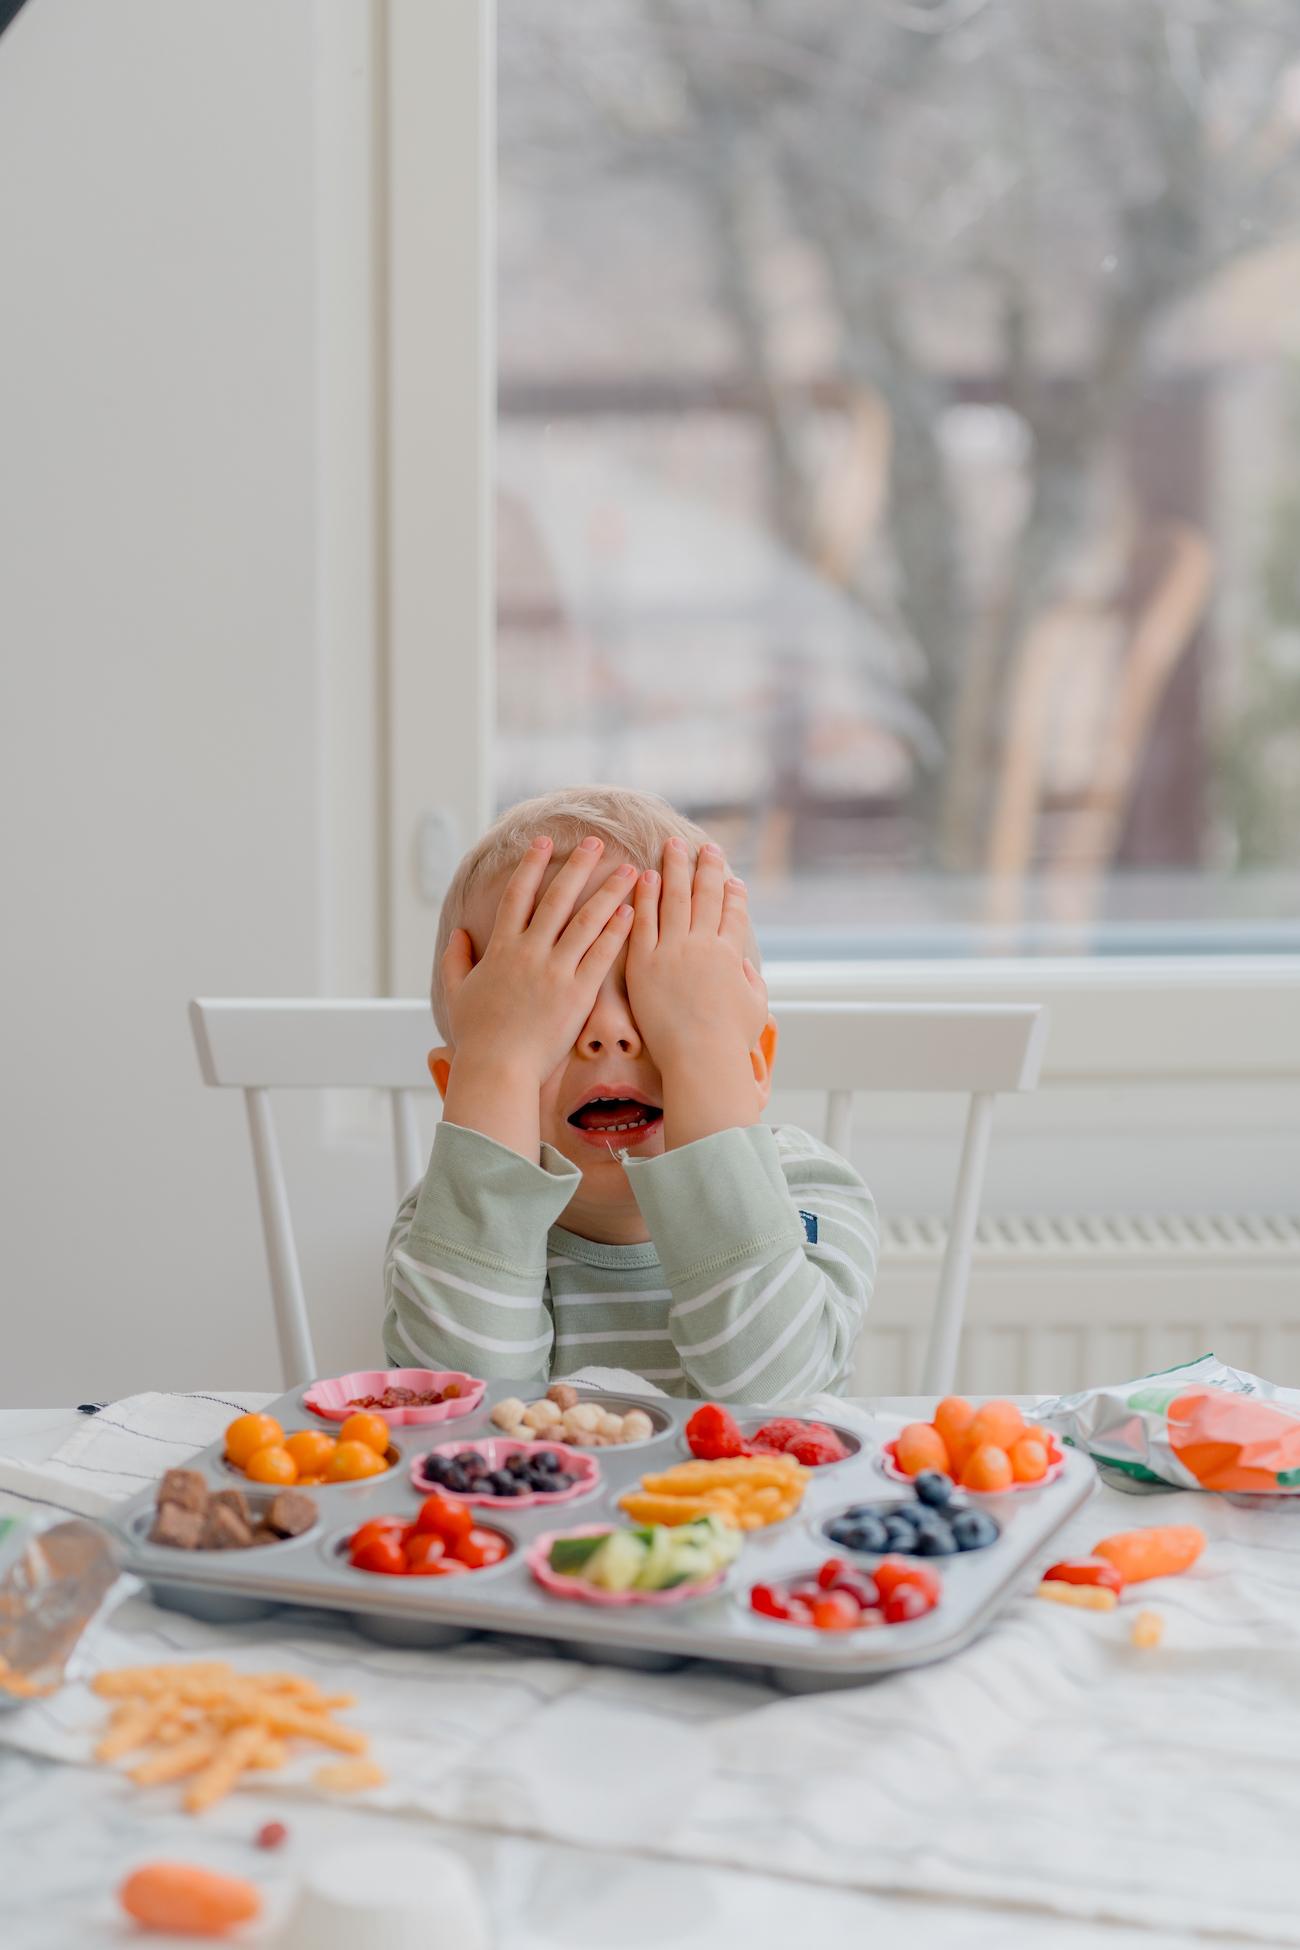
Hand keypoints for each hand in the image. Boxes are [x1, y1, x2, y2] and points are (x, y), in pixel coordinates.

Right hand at [442, 835, 635, 1085]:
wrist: (498, 1068)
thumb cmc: (477, 1035)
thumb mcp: (457, 992)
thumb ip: (455, 959)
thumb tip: (457, 934)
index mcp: (501, 948)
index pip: (518, 895)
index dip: (532, 865)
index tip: (544, 841)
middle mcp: (529, 952)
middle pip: (557, 899)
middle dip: (578, 867)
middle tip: (596, 843)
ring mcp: (554, 971)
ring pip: (585, 922)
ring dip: (608, 893)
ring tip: (627, 871)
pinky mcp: (577, 993)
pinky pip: (600, 956)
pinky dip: (615, 932)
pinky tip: (631, 913)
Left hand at [626, 839, 767, 1077]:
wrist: (700, 1058)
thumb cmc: (729, 1042)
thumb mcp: (754, 1008)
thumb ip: (750, 980)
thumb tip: (743, 962)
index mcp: (730, 955)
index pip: (733, 914)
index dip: (733, 894)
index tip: (731, 878)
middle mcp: (703, 946)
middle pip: (705, 896)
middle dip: (706, 868)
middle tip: (703, 846)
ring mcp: (673, 951)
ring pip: (674, 899)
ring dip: (675, 869)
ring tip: (672, 846)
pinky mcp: (645, 963)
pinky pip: (643, 921)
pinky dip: (645, 896)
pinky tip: (643, 876)